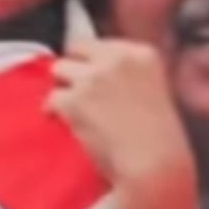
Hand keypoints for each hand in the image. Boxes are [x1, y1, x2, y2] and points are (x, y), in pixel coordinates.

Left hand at [47, 39, 198, 208]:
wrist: (153, 166)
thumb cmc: (158, 140)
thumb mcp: (152, 90)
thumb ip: (126, 73)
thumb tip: (91, 69)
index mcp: (141, 53)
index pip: (101, 42)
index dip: (92, 62)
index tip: (92, 78)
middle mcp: (117, 59)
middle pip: (75, 49)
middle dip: (73, 70)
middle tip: (78, 93)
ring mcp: (94, 78)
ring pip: (58, 70)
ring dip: (63, 89)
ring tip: (74, 111)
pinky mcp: (74, 101)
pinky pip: (50, 98)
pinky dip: (53, 112)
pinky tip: (64, 124)